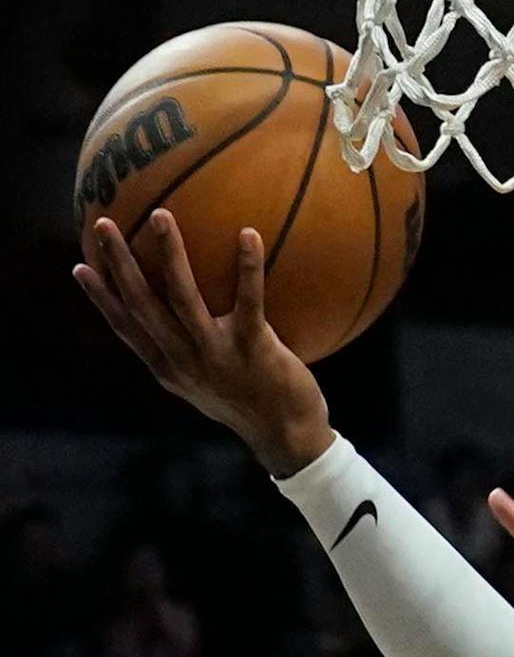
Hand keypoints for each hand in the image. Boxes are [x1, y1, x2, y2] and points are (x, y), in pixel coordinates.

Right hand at [73, 212, 331, 475]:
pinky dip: (248, 266)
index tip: (80, 265)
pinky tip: (249, 233)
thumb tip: (184, 322)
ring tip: (161, 215)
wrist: (289, 440)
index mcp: (169, 369)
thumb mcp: (209, 384)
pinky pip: (248, 300)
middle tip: (104, 223)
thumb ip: (191, 354)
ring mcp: (216, 355)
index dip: (101, 298)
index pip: (125, 328)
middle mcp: (184, 361)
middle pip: (141, 304)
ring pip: (182, 296)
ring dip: (170, 253)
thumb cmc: (253, 406)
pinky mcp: (253, 349)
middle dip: (119, 263)